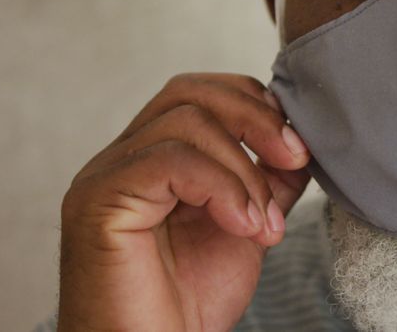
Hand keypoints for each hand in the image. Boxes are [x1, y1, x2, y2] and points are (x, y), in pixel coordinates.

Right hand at [57, 73, 311, 331]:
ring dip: (244, 170)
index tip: (299, 151)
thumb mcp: (246, 227)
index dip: (257, 106)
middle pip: (190, 91)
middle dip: (256, 118)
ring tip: (264, 225)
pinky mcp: (97, 202)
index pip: (202, 93)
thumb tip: (299, 140)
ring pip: (185, 122)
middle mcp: (122, 159)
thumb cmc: (189, 305)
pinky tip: (242, 226)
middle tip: (295, 160)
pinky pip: (167, 161)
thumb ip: (266, 181)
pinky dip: (220, 187)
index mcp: (152, 158)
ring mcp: (105, 177)